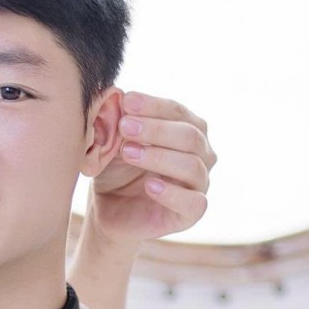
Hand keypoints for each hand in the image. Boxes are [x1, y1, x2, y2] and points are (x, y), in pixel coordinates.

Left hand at [88, 91, 215, 247]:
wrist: (107, 210)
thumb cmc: (116, 169)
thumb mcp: (114, 141)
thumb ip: (119, 119)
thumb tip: (117, 95)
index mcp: (187, 129)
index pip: (178, 112)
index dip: (154, 105)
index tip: (127, 101)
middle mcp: (201, 154)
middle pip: (190, 135)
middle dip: (156, 128)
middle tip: (125, 126)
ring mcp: (199, 184)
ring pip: (193, 166)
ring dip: (159, 156)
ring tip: (128, 152)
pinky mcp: (192, 213)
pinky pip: (194, 202)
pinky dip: (172, 193)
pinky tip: (149, 186)